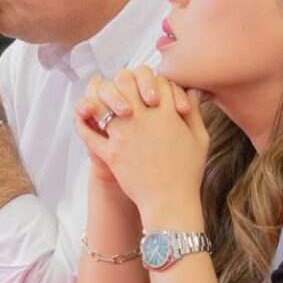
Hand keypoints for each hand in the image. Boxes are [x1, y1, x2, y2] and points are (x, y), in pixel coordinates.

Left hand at [73, 66, 207, 223]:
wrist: (171, 203)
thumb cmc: (188, 172)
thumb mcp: (200, 138)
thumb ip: (195, 112)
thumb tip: (192, 90)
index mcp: (167, 114)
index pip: (154, 78)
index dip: (152, 79)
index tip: (151, 90)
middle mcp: (143, 120)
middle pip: (125, 81)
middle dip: (124, 80)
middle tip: (125, 89)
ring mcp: (124, 136)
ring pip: (103, 102)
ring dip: (101, 97)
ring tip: (104, 100)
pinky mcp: (110, 153)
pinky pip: (88, 133)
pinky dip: (82, 122)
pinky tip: (84, 116)